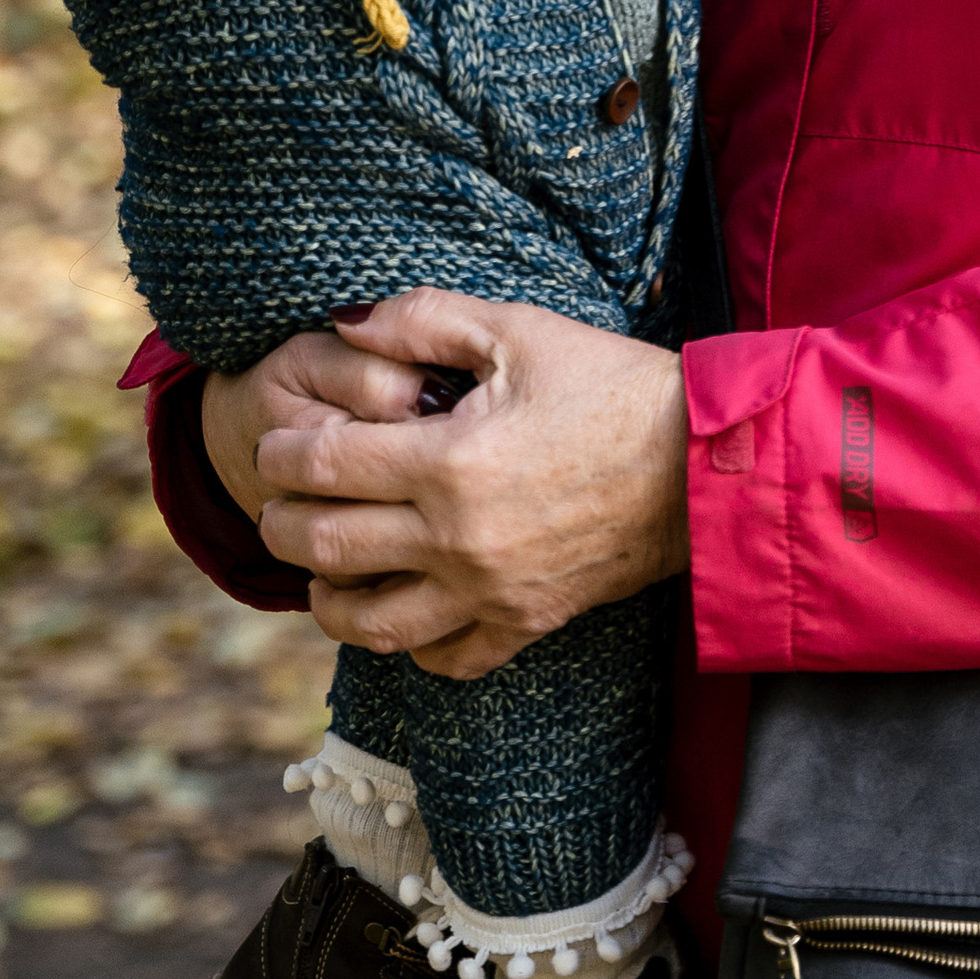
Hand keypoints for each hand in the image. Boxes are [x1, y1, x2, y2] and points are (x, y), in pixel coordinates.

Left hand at [217, 291, 690, 678]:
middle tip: (279, 505)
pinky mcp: (526, 623)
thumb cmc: (614, 386)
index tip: (273, 445)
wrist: (706, 463)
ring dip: (327, 600)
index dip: (278, 453)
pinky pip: (444, 659)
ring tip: (321, 573)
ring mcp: (489, 592)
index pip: (321, 466)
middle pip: (325, 549)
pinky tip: (401, 608)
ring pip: (369, 626)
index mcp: (447, 461)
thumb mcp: (518, 330)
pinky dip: (407, 645)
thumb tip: (344, 323)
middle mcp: (457, 539)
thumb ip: (422, 319)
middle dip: (281, 525)